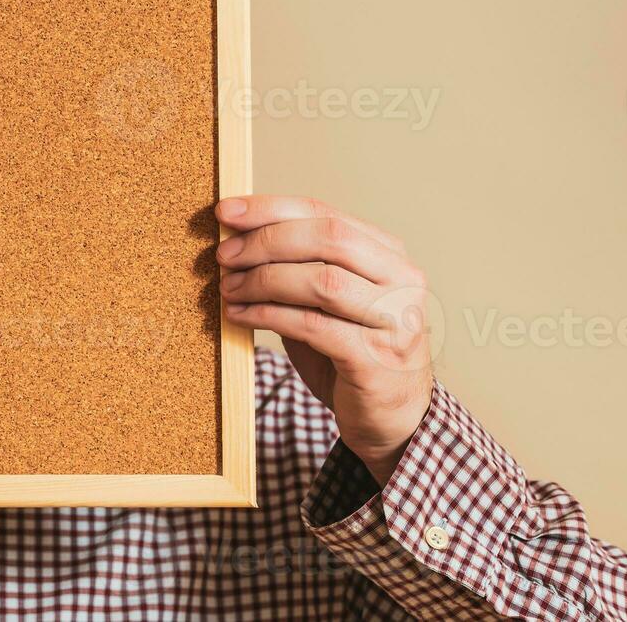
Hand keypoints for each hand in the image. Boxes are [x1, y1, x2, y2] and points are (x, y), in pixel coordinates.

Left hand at [216, 196, 433, 484]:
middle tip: (225, 255)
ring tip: (229, 289)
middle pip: (328, 238)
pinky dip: (268, 316)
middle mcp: (401, 281)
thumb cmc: (350, 351)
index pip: (326, 214)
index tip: (227, 210)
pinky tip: (239, 316)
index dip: (272, 209)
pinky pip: (312, 325)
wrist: (392, 417)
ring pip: (322, 281)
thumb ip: (296, 268)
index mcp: (389, 254)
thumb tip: (235, 238)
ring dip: (263, 280)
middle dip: (266, 241)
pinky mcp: (376, 358)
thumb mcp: (326, 301)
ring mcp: (393, 320)